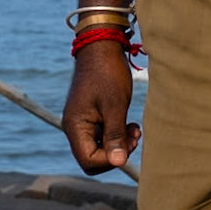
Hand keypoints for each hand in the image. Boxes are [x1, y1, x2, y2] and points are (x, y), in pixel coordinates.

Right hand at [62, 44, 140, 171]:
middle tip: (134, 137)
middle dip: (116, 153)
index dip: (110, 160)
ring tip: (135, 129)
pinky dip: (117, 134)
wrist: (102, 46)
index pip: (89, 161)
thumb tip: (120, 163)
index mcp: (75, 126)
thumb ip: (116, 135)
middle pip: (93, 159)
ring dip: (119, 144)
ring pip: (100, 148)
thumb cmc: (108, 72)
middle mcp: (75, 127)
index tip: (128, 143)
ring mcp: (82, 122)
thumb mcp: (115, 105)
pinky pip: (103, 136)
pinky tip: (129, 124)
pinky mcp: (91, 116)